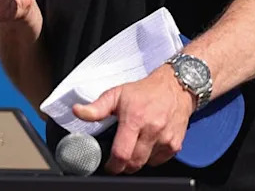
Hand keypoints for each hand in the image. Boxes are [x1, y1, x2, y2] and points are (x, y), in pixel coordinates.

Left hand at [73, 65, 196, 173]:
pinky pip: (159, 161)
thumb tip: (78, 111)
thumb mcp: (116, 94)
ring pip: (147, 164)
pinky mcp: (176, 145)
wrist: (175, 87)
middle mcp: (152, 130)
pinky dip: (151, 158)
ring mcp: (166, 139)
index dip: (113, 165)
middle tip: (118, 159)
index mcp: (135, 119)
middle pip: (134, 163)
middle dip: (123, 166)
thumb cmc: (144, 91)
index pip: (122, 153)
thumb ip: (96, 108)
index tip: (108, 165)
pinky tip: (147, 144)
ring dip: (137, 161)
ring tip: (133, 146)